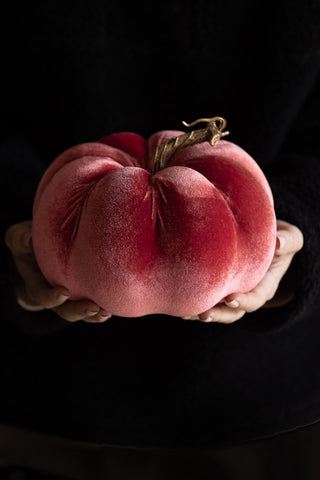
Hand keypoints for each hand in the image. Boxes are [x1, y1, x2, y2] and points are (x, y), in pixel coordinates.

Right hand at [4, 221, 111, 322]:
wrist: (37, 248)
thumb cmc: (28, 242)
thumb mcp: (19, 238)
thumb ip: (22, 240)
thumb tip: (29, 238)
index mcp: (37, 284)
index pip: (42, 295)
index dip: (51, 297)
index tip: (64, 292)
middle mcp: (53, 294)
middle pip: (64, 310)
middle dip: (78, 311)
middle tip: (93, 308)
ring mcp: (69, 296)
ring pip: (80, 311)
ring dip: (94, 314)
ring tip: (106, 313)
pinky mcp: (82, 292)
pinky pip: (93, 303)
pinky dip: (104, 305)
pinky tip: (116, 304)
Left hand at [182, 219, 303, 323]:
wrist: (262, 238)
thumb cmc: (277, 236)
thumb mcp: (290, 237)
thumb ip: (288, 240)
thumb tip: (278, 242)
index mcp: (265, 285)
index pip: (256, 298)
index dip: (244, 301)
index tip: (231, 298)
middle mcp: (246, 293)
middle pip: (233, 311)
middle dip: (219, 314)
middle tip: (204, 313)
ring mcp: (229, 293)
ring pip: (215, 309)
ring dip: (201, 313)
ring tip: (184, 313)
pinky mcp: (215, 288)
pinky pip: (203, 299)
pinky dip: (190, 303)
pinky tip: (175, 303)